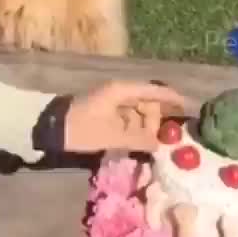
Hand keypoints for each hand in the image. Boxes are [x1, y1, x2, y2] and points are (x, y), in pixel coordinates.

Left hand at [64, 81, 192, 152]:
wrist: (49, 128)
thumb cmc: (81, 129)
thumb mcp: (112, 136)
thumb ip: (138, 139)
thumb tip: (160, 145)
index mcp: (122, 91)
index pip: (155, 91)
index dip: (172, 99)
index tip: (188, 108)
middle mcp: (119, 92)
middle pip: (147, 103)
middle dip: (157, 120)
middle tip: (165, 139)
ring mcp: (110, 101)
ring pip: (137, 112)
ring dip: (144, 127)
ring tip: (152, 144)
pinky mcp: (104, 111)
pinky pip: (126, 118)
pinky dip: (133, 129)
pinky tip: (137, 142)